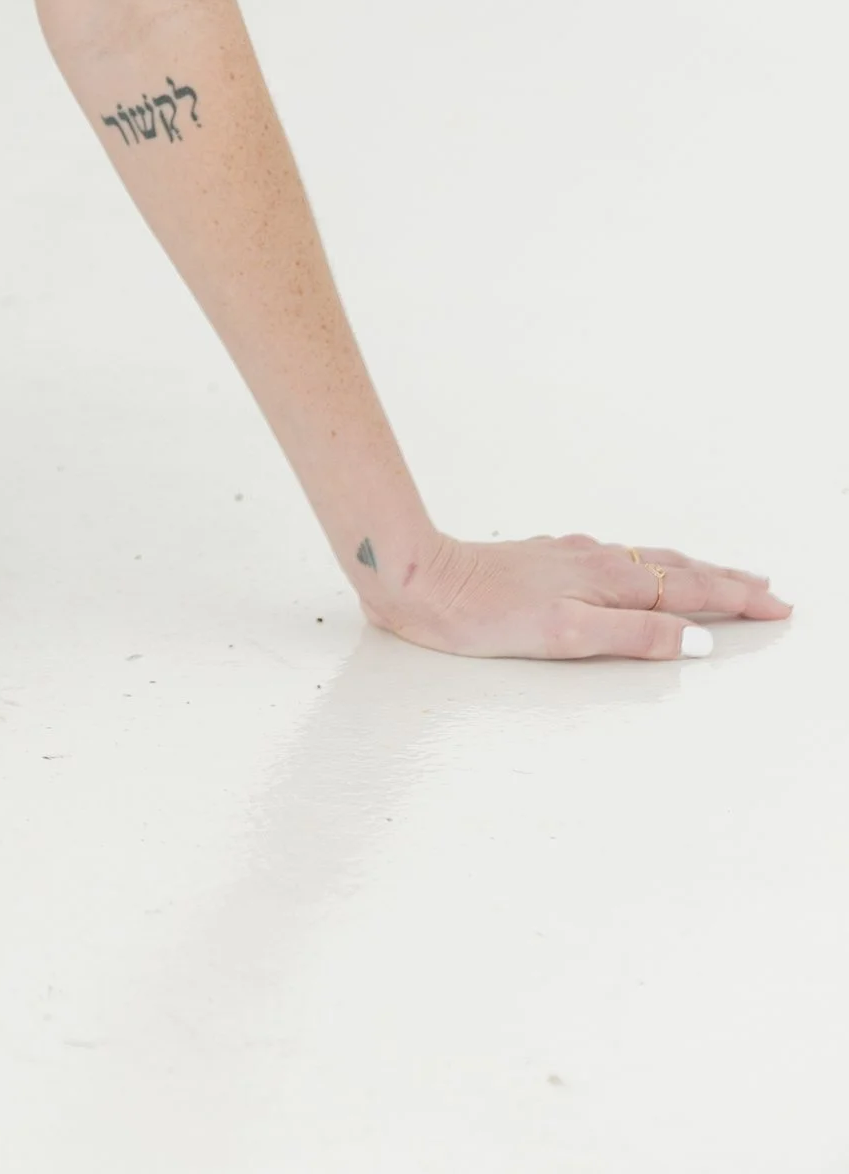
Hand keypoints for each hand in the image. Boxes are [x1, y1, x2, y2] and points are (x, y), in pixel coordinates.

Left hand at [363, 528, 791, 659]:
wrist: (417, 579)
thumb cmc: (482, 615)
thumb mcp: (564, 636)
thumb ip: (632, 635)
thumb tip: (697, 638)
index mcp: (605, 580)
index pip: (687, 589)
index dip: (735, 598)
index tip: (777, 605)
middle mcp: (593, 560)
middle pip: (675, 568)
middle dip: (726, 580)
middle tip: (768, 589)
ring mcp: (569, 556)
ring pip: (646, 560)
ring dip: (691, 570)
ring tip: (721, 576)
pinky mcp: (546, 559)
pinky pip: (616, 559)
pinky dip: (648, 566)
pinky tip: (639, 570)